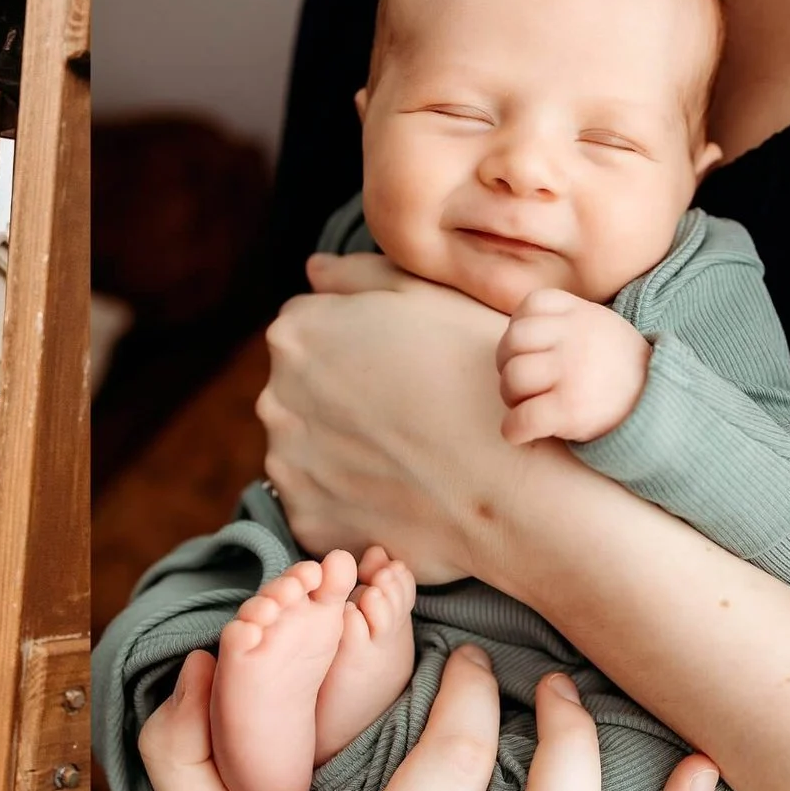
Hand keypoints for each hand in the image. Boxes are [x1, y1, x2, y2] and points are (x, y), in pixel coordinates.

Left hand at [259, 257, 529, 583]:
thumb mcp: (429, 298)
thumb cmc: (480, 379)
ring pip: (307, 448)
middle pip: (299, 391)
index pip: (305, 331)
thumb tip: (312, 271)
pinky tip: (400, 492)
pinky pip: (322, 504)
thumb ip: (358, 277)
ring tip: (409, 455)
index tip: (399, 364)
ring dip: (341, 450)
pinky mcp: (306, 519)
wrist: (514, 485)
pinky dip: (352, 501)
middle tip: (408, 413)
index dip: (356, 345)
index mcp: (296, 337)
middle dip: (339, 398)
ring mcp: (286, 465)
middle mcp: (275, 399)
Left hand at [497, 288, 649, 444]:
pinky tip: (522, 433)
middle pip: (513, 342)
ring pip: (512, 378)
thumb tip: (514, 333)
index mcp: (582, 313)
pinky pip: (521, 419)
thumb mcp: (601, 327)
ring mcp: (572, 371)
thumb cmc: (618, 369)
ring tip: (529, 405)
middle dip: (508, 365)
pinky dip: (513, 430)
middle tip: (525, 384)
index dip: (521, 329)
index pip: (531, 306)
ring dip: (511, 397)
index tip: (533, 349)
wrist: (662, 406)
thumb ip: (563, 321)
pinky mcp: (570, 409)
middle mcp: (576, 337)